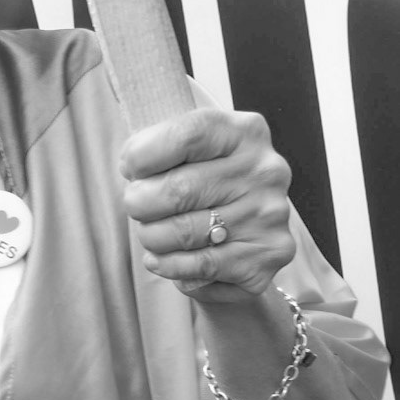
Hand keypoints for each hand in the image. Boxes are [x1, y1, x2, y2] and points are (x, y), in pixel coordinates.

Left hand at [120, 107, 294, 302]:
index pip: (185, 136)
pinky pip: (199, 266)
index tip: (130, 170)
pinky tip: (162, 260)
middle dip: (140, 204)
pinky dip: (169, 266)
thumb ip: (160, 147)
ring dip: (152, 238)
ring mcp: (269, 215)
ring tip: (153, 235)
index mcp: (244, 133)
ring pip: (183, 233)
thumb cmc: (205, 184)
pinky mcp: (267, 255)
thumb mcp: (190, 151)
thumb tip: (132, 168)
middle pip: (177, 190)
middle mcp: (264, 170)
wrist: (248, 231)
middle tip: (137, 208)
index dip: (142, 156)